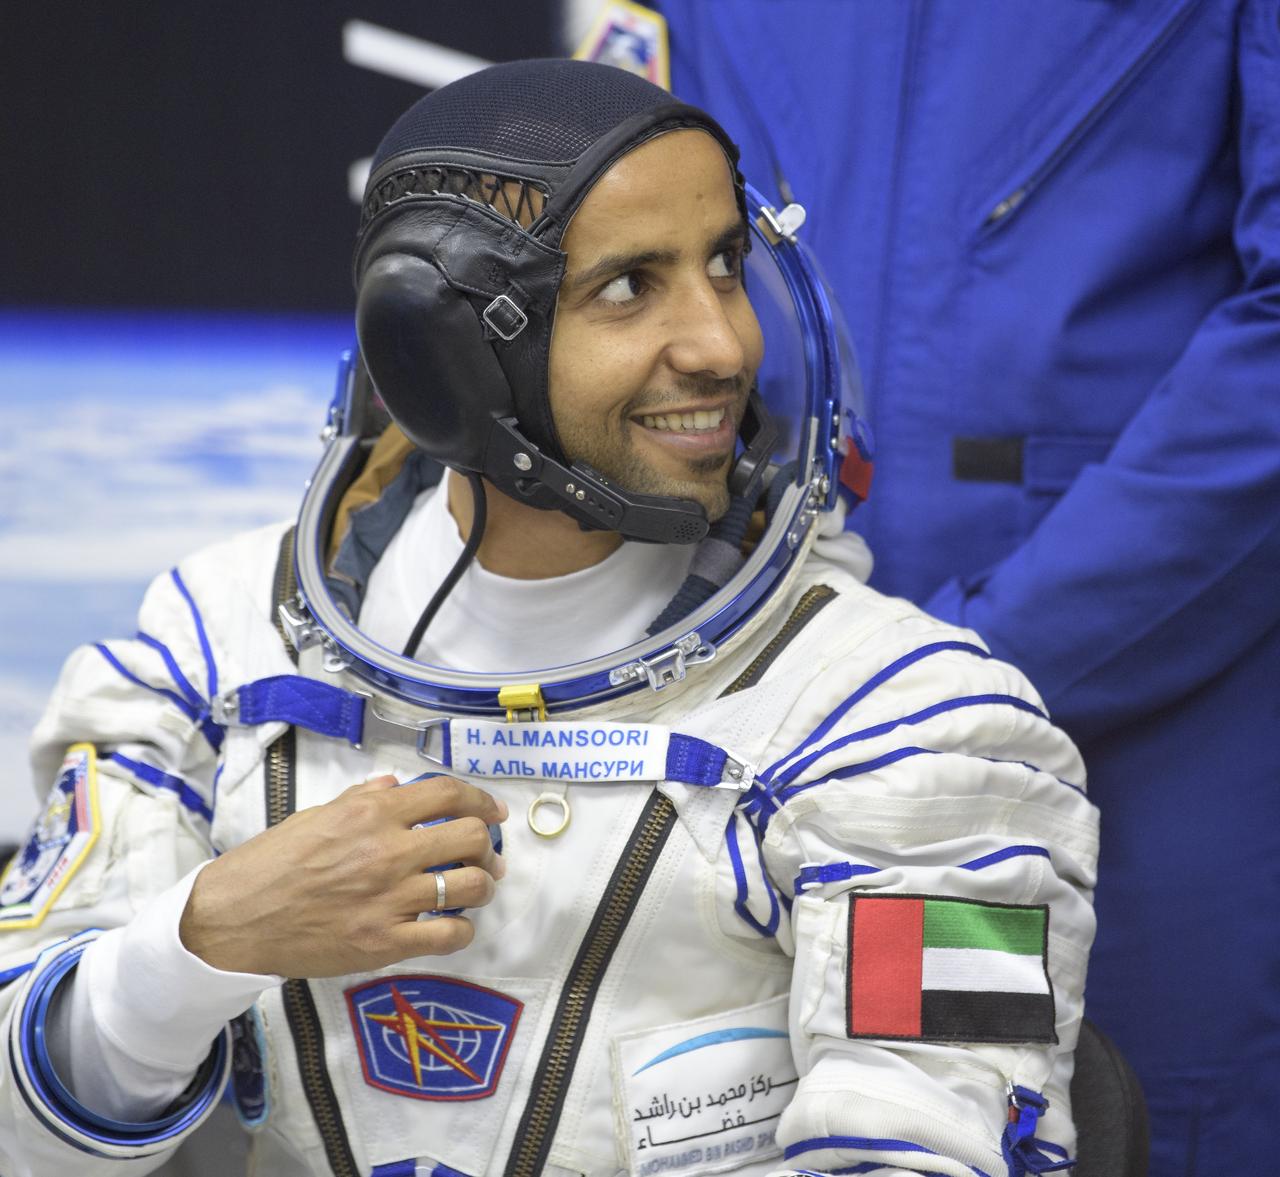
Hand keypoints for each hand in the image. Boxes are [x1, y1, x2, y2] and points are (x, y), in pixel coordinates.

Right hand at [179, 774, 506, 976]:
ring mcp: (390, 900)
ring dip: (483, 885)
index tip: (493, 810)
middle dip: (488, 844)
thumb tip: (397, 786)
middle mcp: (387, 853)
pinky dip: (463, 929)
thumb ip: (363, 799)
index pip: (447, 794)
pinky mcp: (385, 943)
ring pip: (471, 886)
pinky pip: (450, 935)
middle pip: (471, 837)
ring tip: (478, 887)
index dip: (480, 799)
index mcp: (371, 815)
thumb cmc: (269, 866)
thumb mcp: (315, 816)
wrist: (233, 920)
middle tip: (487, 853)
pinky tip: (454, 925)